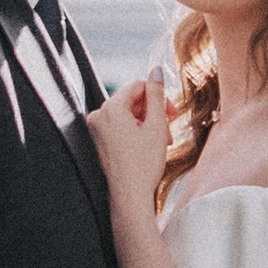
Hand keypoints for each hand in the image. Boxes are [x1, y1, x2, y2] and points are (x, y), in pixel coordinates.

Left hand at [87, 60, 170, 201]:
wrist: (129, 196)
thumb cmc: (143, 164)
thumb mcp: (156, 126)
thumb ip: (157, 95)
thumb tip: (156, 71)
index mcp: (111, 108)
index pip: (138, 86)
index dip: (158, 96)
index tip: (171, 112)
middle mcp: (98, 115)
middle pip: (132, 100)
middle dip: (153, 112)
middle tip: (168, 130)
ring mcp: (96, 129)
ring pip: (128, 114)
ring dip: (147, 123)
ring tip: (161, 140)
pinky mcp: (98, 140)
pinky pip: (120, 126)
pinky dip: (136, 131)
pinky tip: (149, 145)